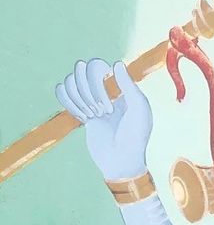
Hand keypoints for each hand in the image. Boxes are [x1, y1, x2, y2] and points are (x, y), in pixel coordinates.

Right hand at [56, 59, 152, 181]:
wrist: (121, 161)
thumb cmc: (135, 137)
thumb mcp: (139, 110)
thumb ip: (129, 85)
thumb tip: (116, 63)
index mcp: (120, 87)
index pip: (97, 65)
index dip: (97, 80)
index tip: (110, 101)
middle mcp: (105, 91)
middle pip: (81, 71)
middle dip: (88, 91)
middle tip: (103, 112)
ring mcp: (92, 100)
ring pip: (70, 81)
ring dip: (79, 99)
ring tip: (93, 116)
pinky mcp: (81, 112)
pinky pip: (62, 93)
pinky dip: (68, 102)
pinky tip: (82, 117)